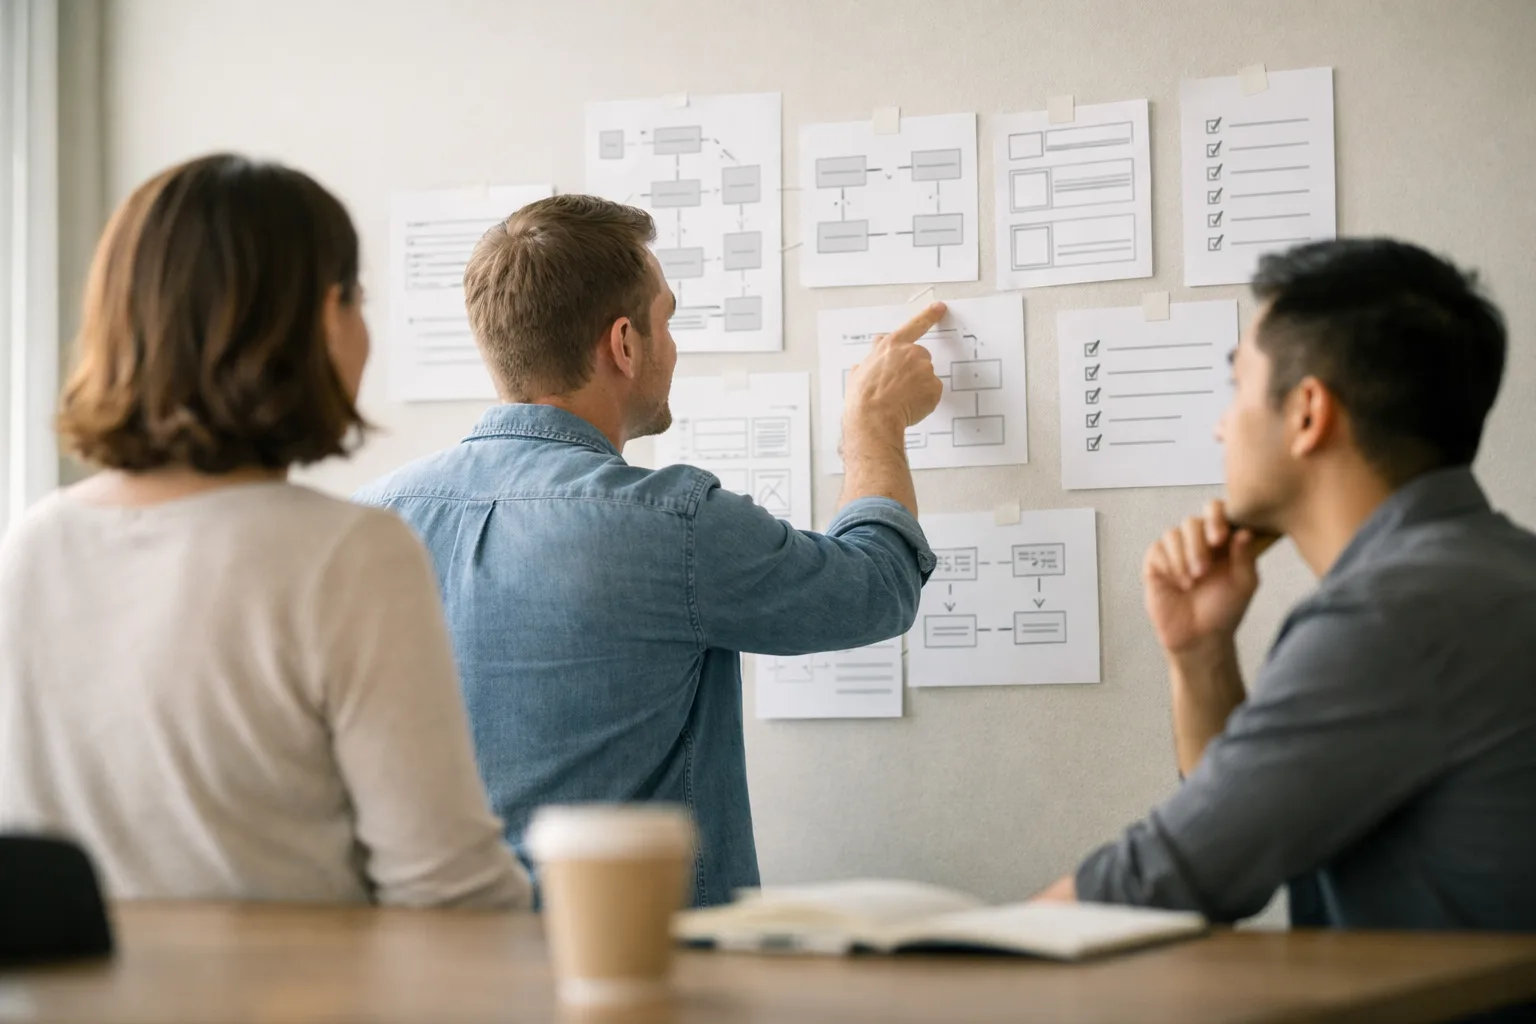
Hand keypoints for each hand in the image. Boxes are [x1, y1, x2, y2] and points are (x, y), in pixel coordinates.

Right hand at [844, 302, 945, 430]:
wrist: (874, 418)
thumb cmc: (863, 398)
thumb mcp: (858, 373)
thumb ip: (868, 363)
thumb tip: (863, 365)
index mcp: (891, 345)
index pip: (915, 325)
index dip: (928, 315)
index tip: (939, 308)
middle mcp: (911, 353)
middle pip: (921, 357)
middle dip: (913, 369)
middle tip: (899, 386)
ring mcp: (925, 370)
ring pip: (926, 377)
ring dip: (918, 386)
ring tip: (900, 399)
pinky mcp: (934, 387)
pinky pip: (932, 393)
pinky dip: (924, 400)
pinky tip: (909, 406)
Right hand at [1144, 500, 1277, 656]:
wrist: (1200, 638)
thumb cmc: (1225, 611)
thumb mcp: (1244, 584)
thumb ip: (1245, 557)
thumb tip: (1244, 531)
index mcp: (1221, 541)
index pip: (1216, 511)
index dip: (1216, 516)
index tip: (1220, 538)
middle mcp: (1197, 541)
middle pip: (1192, 521)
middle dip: (1198, 544)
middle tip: (1204, 570)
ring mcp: (1175, 551)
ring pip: (1173, 534)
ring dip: (1184, 557)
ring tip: (1192, 581)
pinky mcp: (1156, 564)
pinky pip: (1157, 550)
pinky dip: (1169, 565)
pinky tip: (1179, 583)